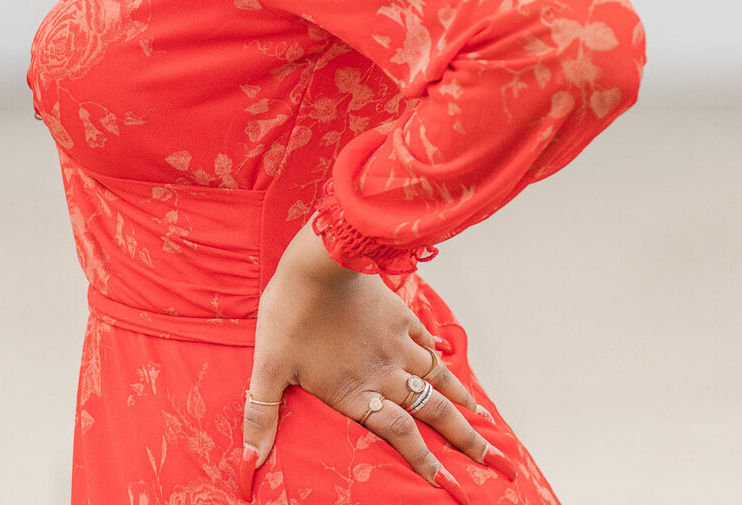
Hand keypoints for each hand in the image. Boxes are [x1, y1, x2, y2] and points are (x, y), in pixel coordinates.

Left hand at [238, 220, 514, 502]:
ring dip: (462, 400)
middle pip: (433, 412)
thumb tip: (249, 461)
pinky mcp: (398, 312)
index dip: (425, 461)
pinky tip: (448, 360)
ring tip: (484, 418)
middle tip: (493, 460)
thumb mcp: (268, 367)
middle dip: (465, 439)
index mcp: (357, 391)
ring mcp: (396, 341)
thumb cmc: (290, 313)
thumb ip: (261, 414)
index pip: (400, 436)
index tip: (449, 484)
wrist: (319, 259)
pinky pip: (427, 339)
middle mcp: (385, 371)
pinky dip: (442, 355)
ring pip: (438, 377)